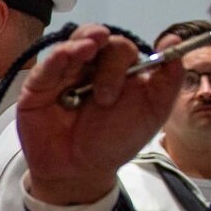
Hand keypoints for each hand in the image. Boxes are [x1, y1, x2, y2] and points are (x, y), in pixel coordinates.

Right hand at [17, 24, 183, 205]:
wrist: (80, 172)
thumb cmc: (115, 142)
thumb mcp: (152, 111)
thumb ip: (168, 79)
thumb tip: (173, 40)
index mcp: (117, 69)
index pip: (120, 47)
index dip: (124, 57)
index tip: (132, 77)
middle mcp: (89, 67)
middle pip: (95, 38)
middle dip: (105, 52)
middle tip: (107, 84)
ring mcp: (63, 75)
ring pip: (71, 45)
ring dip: (81, 43)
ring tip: (89, 48)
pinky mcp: (38, 87)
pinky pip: (46, 67)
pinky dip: (56, 57)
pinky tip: (64, 55)